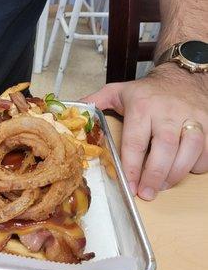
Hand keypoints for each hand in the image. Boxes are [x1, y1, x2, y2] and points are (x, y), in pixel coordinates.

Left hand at [82, 63, 207, 200]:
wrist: (183, 75)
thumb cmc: (147, 91)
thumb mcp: (118, 92)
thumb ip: (95, 102)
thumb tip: (74, 112)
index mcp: (142, 107)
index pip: (136, 141)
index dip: (132, 167)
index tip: (129, 185)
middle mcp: (168, 112)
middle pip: (165, 148)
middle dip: (155, 175)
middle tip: (146, 193)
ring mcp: (192, 117)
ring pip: (190, 150)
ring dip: (176, 173)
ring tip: (163, 186)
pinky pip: (207, 150)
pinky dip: (198, 165)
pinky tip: (184, 170)